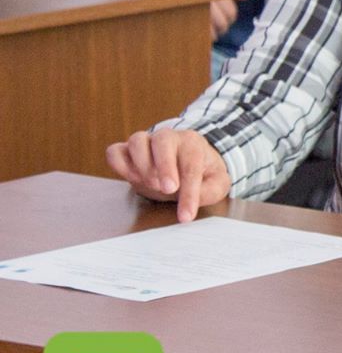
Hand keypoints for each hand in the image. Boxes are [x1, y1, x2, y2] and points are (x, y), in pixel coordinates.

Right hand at [107, 128, 230, 221]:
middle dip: (165, 166)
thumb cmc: (201, 171)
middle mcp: (168, 138)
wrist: (183, 162)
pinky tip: (133, 179)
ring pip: (137, 141)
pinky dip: (119, 165)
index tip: (186, 214)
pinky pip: (115, 151)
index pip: (192, 163)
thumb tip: (196, 198)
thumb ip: (210, 190)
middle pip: (163, 140)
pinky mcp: (126, 152)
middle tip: (169, 190)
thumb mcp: (216, 182)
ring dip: (142, 165)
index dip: (189, 191)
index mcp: (193, 143)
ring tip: (152, 185)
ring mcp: (146, 142)